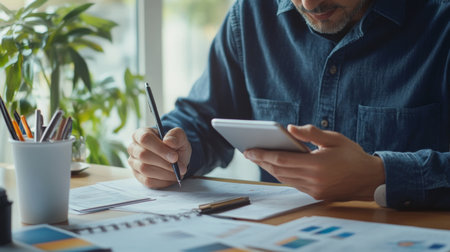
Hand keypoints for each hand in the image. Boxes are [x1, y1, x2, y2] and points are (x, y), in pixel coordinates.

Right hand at [128, 127, 190, 188]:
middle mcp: (133, 148)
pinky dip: (163, 181)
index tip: (175, 157)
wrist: (175, 157)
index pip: (145, 139)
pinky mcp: (138, 176)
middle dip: (164, 163)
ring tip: (178, 173)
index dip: (160, 148)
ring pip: (145, 169)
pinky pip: (148, 181)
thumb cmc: (174, 144)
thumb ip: (176, 136)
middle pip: (143, 155)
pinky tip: (172, 178)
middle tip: (181, 168)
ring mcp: (134, 163)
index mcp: (140, 134)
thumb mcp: (179, 137)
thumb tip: (169, 141)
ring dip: (165, 173)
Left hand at [244, 125, 384, 200]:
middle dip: (262, 161)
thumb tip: (289, 128)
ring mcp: (314, 190)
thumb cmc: (353, 155)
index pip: (282, 159)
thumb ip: (311, 133)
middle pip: (279, 170)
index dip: (263, 155)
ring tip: (259, 159)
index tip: (249, 150)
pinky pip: (293, 184)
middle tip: (248, 153)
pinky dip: (282, 175)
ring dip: (270, 169)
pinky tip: (276, 167)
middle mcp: (313, 180)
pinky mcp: (316, 195)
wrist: (371, 179)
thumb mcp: (334, 139)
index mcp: (316, 165)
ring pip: (284, 179)